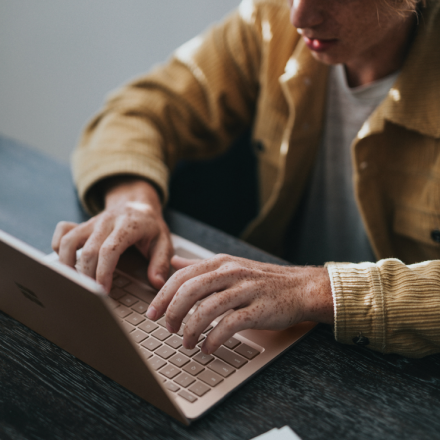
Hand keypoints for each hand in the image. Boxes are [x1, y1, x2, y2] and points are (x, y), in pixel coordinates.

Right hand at [51, 178, 172, 291]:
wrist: (137, 202)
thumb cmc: (149, 226)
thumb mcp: (163, 241)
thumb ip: (161, 262)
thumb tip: (157, 283)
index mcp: (128, 225)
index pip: (109, 249)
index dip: (104, 272)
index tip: (103, 291)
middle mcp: (107, 221)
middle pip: (88, 250)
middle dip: (87, 275)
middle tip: (92, 294)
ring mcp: (92, 222)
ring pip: (69, 241)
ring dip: (67, 264)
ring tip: (76, 283)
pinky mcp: (82, 224)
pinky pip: (62, 232)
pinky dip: (58, 248)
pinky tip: (66, 262)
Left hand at [146, 254, 332, 354]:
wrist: (301, 287)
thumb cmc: (263, 280)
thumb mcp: (231, 266)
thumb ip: (201, 265)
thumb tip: (174, 262)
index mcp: (221, 263)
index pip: (182, 276)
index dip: (163, 295)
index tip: (152, 313)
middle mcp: (231, 273)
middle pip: (190, 290)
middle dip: (173, 312)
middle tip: (168, 329)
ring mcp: (245, 290)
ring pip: (207, 308)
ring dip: (192, 329)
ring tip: (187, 343)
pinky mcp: (258, 310)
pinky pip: (229, 325)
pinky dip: (214, 339)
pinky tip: (208, 348)